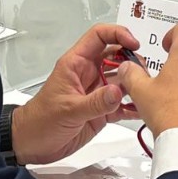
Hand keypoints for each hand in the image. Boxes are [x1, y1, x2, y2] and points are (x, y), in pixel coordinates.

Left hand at [11, 24, 140, 164]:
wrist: (32, 144)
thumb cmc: (40, 120)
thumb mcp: (68, 110)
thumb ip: (95, 102)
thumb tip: (117, 92)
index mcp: (76, 64)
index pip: (99, 36)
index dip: (118, 34)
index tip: (133, 44)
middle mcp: (89, 74)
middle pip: (117, 57)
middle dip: (132, 62)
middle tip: (142, 74)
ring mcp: (96, 92)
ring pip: (122, 80)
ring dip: (135, 84)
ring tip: (145, 92)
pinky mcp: (102, 110)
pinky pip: (122, 103)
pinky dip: (133, 106)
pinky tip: (141, 110)